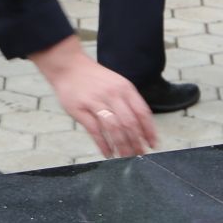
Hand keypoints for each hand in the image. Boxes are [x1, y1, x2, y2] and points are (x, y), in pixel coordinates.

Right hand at [32, 38, 157, 159]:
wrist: (69, 66)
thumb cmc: (94, 78)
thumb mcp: (116, 83)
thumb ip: (128, 102)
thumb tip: (141, 126)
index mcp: (125, 88)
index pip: (142, 112)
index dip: (149, 131)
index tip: (153, 144)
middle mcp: (112, 94)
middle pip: (129, 123)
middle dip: (136, 142)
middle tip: (139, 154)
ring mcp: (96, 101)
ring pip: (114, 128)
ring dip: (122, 146)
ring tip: (125, 157)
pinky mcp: (80, 109)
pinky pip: (95, 131)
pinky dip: (103, 145)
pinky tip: (108, 154)